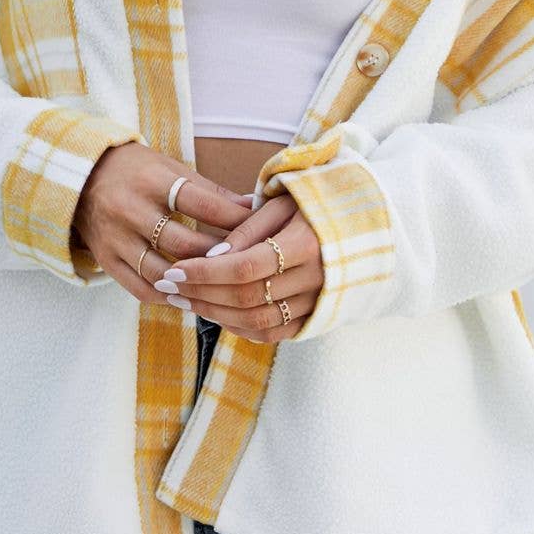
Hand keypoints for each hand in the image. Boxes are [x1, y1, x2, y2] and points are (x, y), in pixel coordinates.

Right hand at [73, 142, 256, 305]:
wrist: (80, 176)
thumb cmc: (137, 171)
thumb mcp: (171, 168)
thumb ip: (211, 192)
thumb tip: (254, 208)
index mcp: (152, 180)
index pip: (202, 203)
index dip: (235, 218)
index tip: (261, 229)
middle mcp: (130, 209)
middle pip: (184, 242)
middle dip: (220, 256)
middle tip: (248, 265)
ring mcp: (115, 238)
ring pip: (161, 271)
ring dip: (195, 282)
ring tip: (223, 288)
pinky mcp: (106, 259)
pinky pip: (139, 287)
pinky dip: (167, 296)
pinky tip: (190, 298)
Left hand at [151, 192, 323, 343]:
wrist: (365, 224)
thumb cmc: (316, 203)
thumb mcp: (283, 201)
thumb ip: (248, 227)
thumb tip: (211, 255)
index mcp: (307, 244)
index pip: (244, 267)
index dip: (205, 272)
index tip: (174, 269)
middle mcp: (316, 279)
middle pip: (246, 297)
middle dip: (201, 294)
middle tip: (168, 286)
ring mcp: (318, 302)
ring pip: (257, 320)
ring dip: (214, 314)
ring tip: (184, 300)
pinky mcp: (317, 317)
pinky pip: (274, 332)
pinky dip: (241, 328)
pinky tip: (215, 314)